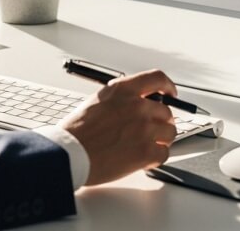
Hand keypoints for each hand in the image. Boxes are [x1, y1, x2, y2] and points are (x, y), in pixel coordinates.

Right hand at [58, 69, 178, 185]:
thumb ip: (121, 100)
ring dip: (161, 140)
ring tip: (147, 146)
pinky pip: (164, 153)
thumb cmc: (77, 132)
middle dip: (161, 122)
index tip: (170, 93)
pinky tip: (145, 160)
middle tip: (153, 131)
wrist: (69, 153)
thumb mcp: (98, 101)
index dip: (167, 87)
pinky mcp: (146, 151)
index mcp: (123, 90)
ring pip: (169, 133)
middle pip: (166, 111)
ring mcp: (144, 128)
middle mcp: (137, 106)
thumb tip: (137, 104)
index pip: (157, 79)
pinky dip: (156, 158)